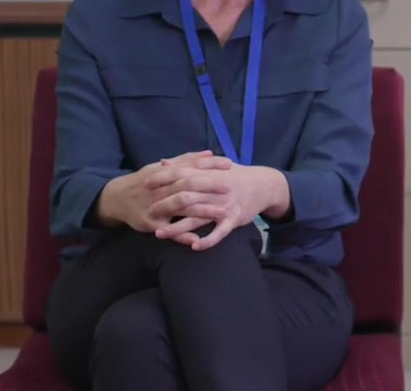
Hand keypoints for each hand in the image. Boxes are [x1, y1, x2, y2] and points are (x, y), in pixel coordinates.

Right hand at [95, 151, 231, 232]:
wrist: (116, 198)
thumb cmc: (145, 180)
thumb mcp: (161, 167)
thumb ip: (185, 160)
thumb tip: (209, 153)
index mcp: (165, 172)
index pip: (190, 165)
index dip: (209, 165)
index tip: (229, 165)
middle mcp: (161, 187)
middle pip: (188, 184)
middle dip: (209, 186)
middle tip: (229, 188)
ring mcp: (156, 205)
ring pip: (182, 207)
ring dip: (203, 210)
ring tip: (222, 212)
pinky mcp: (150, 222)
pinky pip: (168, 230)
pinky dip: (182, 235)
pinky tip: (197, 240)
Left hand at [148, 164, 289, 251]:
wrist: (264, 184)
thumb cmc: (234, 175)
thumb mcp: (213, 166)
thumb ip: (186, 165)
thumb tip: (162, 162)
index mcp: (208, 175)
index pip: (182, 174)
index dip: (163, 178)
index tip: (146, 184)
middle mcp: (214, 189)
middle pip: (186, 197)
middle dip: (165, 205)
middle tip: (147, 213)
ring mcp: (224, 205)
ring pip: (198, 217)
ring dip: (178, 227)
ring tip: (160, 234)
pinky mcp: (234, 218)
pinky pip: (220, 232)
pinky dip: (208, 239)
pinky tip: (195, 247)